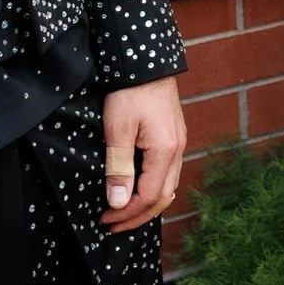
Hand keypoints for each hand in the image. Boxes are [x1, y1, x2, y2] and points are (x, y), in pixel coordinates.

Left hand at [98, 75, 184, 233]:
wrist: (146, 60)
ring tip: (124, 212)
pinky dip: (154, 187)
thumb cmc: (129, 91)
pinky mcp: (174, 136)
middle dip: (138, 216)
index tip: (104, 218)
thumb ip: (118, 167)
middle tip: (113, 224)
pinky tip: (138, 188)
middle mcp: (178, 150)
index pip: (148, 197)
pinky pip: (168, 172)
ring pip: (169, 186)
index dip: (126, 213)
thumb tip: (118, 202)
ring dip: (147, 204)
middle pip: (163, 197)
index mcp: (165, 151)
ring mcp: (179, 143)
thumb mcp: (118, 129)